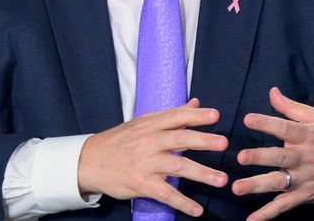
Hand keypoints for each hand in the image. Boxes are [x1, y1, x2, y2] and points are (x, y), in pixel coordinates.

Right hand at [77, 98, 228, 216]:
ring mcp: (146, 163)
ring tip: (221, 179)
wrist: (89, 161)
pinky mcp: (142, 184)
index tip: (215, 115)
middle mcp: (149, 142)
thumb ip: (171, 115)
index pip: (176, 117)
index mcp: (150, 124)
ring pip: (178, 167)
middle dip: (203, 141)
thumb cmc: (119, 141)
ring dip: (202, 174)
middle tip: (223, 143)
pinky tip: (196, 210)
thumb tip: (196, 103)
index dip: (196, 116)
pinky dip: (182, 203)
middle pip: (180, 139)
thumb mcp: (142, 123)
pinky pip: (166, 194)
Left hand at [232, 87, 313, 220]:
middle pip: (280, 157)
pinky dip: (268, 214)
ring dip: (258, 185)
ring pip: (279, 183)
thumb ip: (291, 107)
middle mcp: (304, 158)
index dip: (266, 123)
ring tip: (237, 187)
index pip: (285, 128)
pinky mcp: (304, 195)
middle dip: (260, 157)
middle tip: (241, 157)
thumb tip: (271, 92)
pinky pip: (284, 206)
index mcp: (307, 135)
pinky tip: (251, 220)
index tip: (247, 119)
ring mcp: (304, 179)